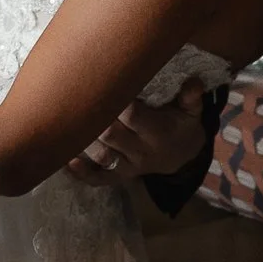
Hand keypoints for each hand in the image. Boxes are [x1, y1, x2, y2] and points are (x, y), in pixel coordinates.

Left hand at [70, 88, 204, 184]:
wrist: (181, 155)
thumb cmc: (181, 124)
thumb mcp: (192, 111)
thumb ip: (191, 98)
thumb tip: (194, 82)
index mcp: (159, 132)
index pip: (134, 116)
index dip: (118, 102)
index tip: (104, 83)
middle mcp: (141, 151)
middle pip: (111, 135)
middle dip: (95, 118)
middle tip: (80, 98)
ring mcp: (128, 166)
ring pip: (102, 155)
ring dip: (84, 141)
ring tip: (68, 121)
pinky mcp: (119, 176)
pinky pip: (99, 179)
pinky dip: (82, 173)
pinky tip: (68, 161)